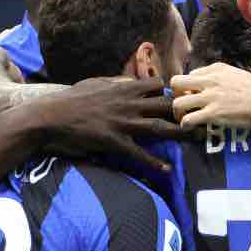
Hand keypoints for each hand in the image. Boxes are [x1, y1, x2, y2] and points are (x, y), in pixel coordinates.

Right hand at [38, 77, 187, 172]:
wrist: (49, 117)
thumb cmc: (70, 99)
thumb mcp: (95, 83)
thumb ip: (115, 82)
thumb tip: (128, 80)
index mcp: (123, 88)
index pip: (158, 85)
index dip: (171, 91)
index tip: (181, 99)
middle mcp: (128, 103)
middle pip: (165, 104)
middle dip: (184, 110)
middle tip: (201, 118)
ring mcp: (122, 123)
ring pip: (159, 127)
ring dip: (180, 133)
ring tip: (196, 138)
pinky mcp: (114, 142)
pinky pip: (138, 154)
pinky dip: (154, 163)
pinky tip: (167, 169)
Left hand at [171, 63, 250, 130]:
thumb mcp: (239, 74)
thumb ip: (223, 77)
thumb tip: (213, 85)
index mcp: (217, 69)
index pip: (191, 74)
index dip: (191, 86)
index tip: (196, 95)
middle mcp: (210, 80)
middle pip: (176, 82)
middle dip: (176, 94)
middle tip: (184, 103)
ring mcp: (210, 97)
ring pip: (178, 103)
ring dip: (178, 112)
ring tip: (185, 117)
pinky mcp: (213, 114)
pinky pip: (188, 119)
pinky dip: (185, 125)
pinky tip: (190, 127)